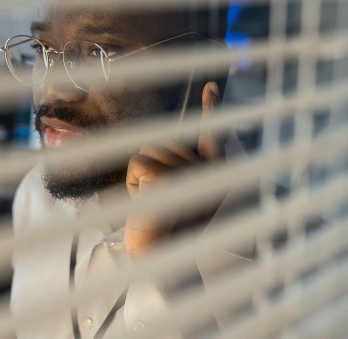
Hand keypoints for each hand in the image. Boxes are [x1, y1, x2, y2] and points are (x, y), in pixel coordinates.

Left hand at [124, 81, 223, 256]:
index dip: (212, 108)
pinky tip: (147, 203)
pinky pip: (137, 164)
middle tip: (161, 202)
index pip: (214, 135)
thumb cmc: (167, 232)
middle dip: (151, 170)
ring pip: (148, 153)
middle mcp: (209, 168)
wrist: (163, 260)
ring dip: (141, 179)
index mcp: (214, 173)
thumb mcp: (178, 197)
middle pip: (162, 145)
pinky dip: (133, 184)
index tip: (212, 87)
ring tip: (157, 204)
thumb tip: (159, 154)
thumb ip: (177, 172)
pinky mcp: (166, 176)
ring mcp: (190, 170)